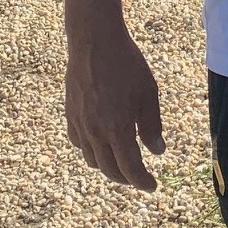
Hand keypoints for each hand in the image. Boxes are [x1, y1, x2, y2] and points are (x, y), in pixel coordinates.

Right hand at [65, 21, 164, 190]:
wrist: (94, 41)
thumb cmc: (126, 64)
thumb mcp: (148, 93)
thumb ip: (151, 125)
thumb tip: (157, 151)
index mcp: (117, 129)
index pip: (130, 168)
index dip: (142, 181)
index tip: (152, 186)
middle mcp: (95, 132)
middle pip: (110, 169)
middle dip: (126, 178)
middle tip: (139, 178)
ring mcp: (80, 124)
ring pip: (92, 159)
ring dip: (107, 167)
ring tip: (121, 163)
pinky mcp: (70, 114)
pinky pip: (78, 143)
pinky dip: (90, 151)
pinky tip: (99, 145)